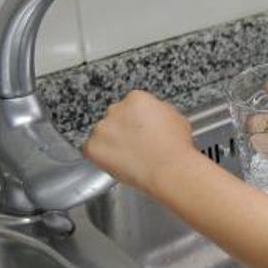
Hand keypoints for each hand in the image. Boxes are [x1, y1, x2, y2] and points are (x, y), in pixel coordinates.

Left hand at [83, 90, 200, 192]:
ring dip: (111, 143)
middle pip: (115, 118)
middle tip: (136, 144)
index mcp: (136, 98)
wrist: (168, 169)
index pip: (130, 105)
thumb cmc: (175, 147)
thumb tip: (152, 114)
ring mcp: (101, 128)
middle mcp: (115, 109)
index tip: (142, 131)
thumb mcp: (176, 117)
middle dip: (122, 129)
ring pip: (102, 134)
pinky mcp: (92, 147)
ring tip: (129, 157)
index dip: (137, 120)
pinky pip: (91, 151)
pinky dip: (101, 157)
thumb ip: (158, 111)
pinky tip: (118, 162)